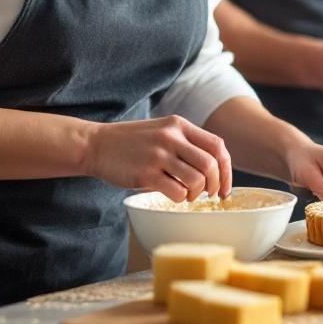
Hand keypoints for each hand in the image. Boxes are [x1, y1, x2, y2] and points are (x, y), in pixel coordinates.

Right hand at [83, 115, 231, 202]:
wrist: (96, 144)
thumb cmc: (131, 142)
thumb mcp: (161, 130)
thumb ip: (185, 142)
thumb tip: (214, 168)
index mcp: (179, 125)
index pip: (217, 146)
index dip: (227, 170)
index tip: (225, 186)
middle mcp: (171, 137)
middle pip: (210, 165)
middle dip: (215, 185)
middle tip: (209, 195)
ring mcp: (158, 155)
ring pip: (196, 180)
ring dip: (197, 193)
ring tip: (188, 195)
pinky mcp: (146, 174)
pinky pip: (176, 191)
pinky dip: (181, 198)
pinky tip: (174, 196)